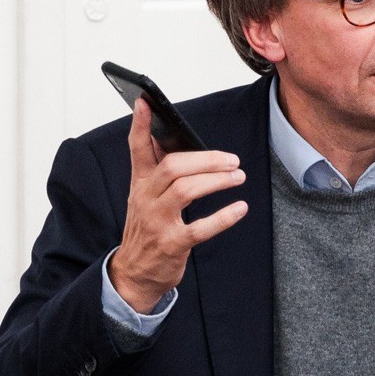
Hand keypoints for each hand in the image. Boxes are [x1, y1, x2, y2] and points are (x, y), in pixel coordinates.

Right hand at [103, 99, 247, 315]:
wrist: (135, 273)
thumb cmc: (147, 230)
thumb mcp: (145, 197)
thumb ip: (157, 170)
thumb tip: (171, 138)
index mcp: (140, 183)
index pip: (137, 148)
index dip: (140, 124)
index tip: (145, 101)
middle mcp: (146, 199)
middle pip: (173, 166)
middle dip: (206, 159)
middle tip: (232, 160)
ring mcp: (157, 222)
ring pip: (185, 190)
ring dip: (217, 181)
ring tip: (237, 177)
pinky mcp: (172, 244)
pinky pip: (200, 228)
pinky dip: (223, 217)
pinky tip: (240, 208)